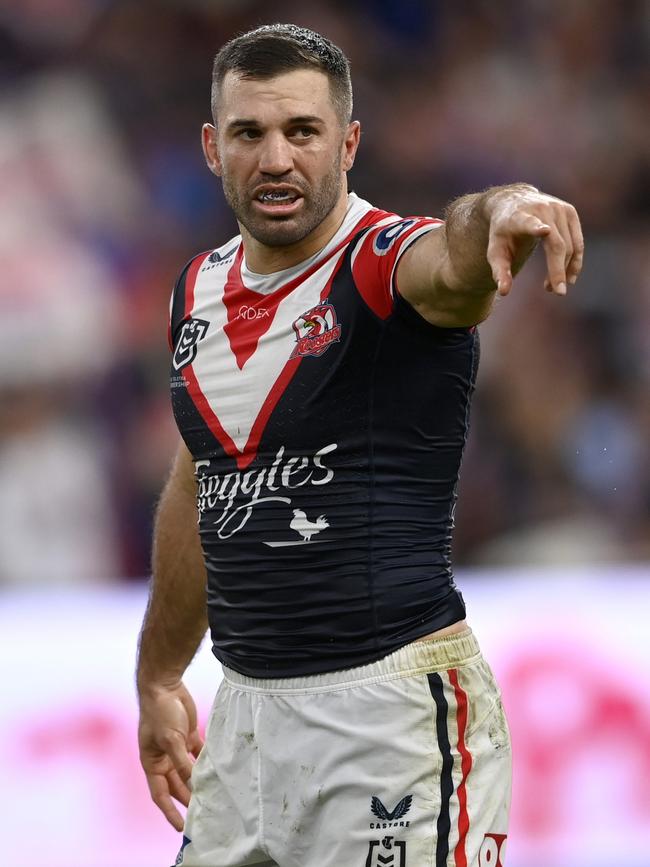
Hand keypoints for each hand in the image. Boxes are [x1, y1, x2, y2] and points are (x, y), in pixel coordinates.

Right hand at [138, 681, 203, 830]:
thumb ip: (182, 762)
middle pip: (177, 785)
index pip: (160, 794)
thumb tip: (193, 783)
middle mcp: (163, 759)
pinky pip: (197, 755)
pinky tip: (217, 770)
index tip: (181, 827)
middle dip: (188, 799)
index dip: (170, 811)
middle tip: (204, 812)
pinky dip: (204, 763)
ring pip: (188, 772)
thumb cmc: (160, 713)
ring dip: (198, 782)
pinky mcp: (187, 736)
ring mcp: (175, 748)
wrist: (164, 686)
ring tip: (212, 795)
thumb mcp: (170, 740)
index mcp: (152, 763)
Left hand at [486, 186, 583, 296]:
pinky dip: (575, 261)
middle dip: (558, 270)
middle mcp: (541, 209)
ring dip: (565, 269)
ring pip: (569, 245)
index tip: (545, 231)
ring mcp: (558, 208)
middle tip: (558, 293)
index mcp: (519, 217)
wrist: (512, 202)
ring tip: (553, 289)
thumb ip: (499, 271)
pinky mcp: (570, 211)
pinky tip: (569, 277)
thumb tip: (504, 292)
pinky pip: (577, 242)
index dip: (536, 227)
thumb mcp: (495, 251)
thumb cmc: (502, 232)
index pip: (529, 222)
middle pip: (557, 244)